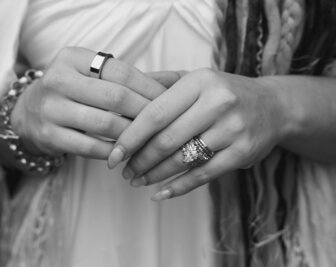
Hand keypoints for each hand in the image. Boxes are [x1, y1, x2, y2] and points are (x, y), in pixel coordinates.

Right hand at [11, 47, 166, 158]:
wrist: (32, 111)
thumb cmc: (77, 91)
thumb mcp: (95, 75)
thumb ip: (131, 78)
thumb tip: (176, 82)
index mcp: (73, 58)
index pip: (122, 72)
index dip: (150, 88)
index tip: (171, 101)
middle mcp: (58, 79)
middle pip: (116, 97)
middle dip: (146, 112)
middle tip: (167, 123)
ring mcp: (50, 109)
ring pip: (106, 124)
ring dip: (134, 133)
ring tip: (152, 138)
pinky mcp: (48, 135)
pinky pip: (91, 147)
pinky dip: (114, 150)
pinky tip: (128, 151)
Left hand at [108, 68, 290, 199]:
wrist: (273, 106)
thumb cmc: (226, 93)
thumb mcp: (198, 79)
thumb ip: (163, 82)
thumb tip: (124, 92)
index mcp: (201, 82)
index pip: (156, 113)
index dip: (131, 137)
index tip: (113, 154)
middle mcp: (218, 103)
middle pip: (168, 139)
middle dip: (140, 160)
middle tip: (125, 171)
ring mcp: (233, 129)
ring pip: (184, 159)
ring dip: (155, 175)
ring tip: (138, 180)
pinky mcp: (243, 153)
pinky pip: (204, 175)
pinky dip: (179, 187)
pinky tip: (161, 194)